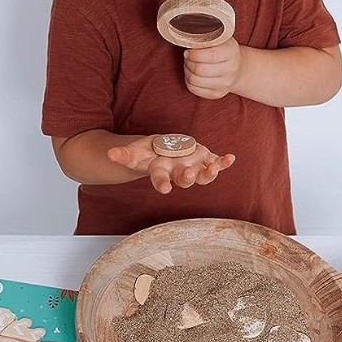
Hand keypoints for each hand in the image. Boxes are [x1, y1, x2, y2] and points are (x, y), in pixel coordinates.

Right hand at [107, 136, 235, 193]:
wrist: (163, 152)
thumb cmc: (148, 154)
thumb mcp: (135, 152)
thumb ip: (124, 154)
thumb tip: (109, 154)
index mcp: (161, 172)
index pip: (161, 180)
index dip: (162, 184)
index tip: (164, 189)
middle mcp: (178, 173)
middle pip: (185, 180)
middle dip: (187, 178)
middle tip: (189, 172)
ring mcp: (193, 168)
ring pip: (203, 176)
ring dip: (210, 173)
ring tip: (214, 167)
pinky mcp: (204, 160)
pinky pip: (216, 163)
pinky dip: (224, 163)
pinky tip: (231, 158)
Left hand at [183, 38, 242, 99]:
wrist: (238, 68)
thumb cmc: (223, 50)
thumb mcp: (219, 39)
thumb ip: (206, 37)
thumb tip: (186, 40)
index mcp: (231, 52)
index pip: (211, 55)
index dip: (195, 54)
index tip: (188, 51)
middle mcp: (231, 69)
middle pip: (200, 69)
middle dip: (188, 62)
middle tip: (187, 57)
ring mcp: (225, 84)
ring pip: (195, 80)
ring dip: (187, 71)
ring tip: (189, 65)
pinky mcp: (217, 94)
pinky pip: (194, 89)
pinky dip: (189, 81)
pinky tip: (192, 74)